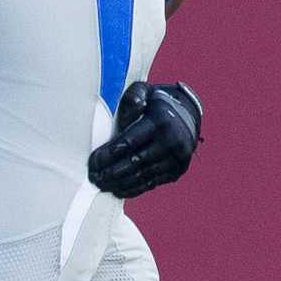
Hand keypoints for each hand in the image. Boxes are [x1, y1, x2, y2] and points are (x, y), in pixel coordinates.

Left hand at [88, 81, 202, 198]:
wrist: (187, 114)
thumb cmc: (156, 102)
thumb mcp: (144, 91)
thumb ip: (133, 97)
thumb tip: (130, 112)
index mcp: (160, 122)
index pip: (128, 143)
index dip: (107, 156)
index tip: (92, 163)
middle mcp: (172, 141)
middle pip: (135, 163)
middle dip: (111, 173)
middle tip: (94, 178)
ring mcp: (177, 158)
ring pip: (143, 176)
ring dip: (120, 183)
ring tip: (102, 185)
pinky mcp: (178, 170)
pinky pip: (153, 183)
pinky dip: (134, 188)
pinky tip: (118, 189)